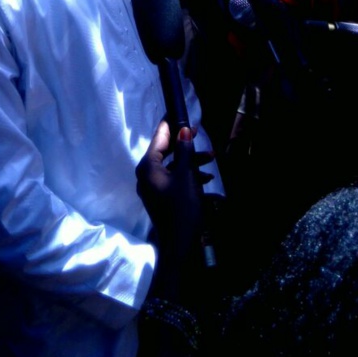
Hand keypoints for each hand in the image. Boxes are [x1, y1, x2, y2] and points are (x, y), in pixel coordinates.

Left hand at [137, 121, 211, 264]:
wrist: (179, 245)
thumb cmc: (181, 207)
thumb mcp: (186, 176)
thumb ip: (184, 152)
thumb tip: (183, 130)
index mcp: (148, 167)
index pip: (158, 138)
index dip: (169, 124)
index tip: (177, 112)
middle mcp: (146, 174)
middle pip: (165, 151)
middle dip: (184, 144)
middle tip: (200, 131)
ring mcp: (153, 187)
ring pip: (173, 165)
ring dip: (191, 161)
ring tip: (211, 157)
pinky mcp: (161, 196)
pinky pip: (174, 178)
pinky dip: (189, 175)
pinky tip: (206, 177)